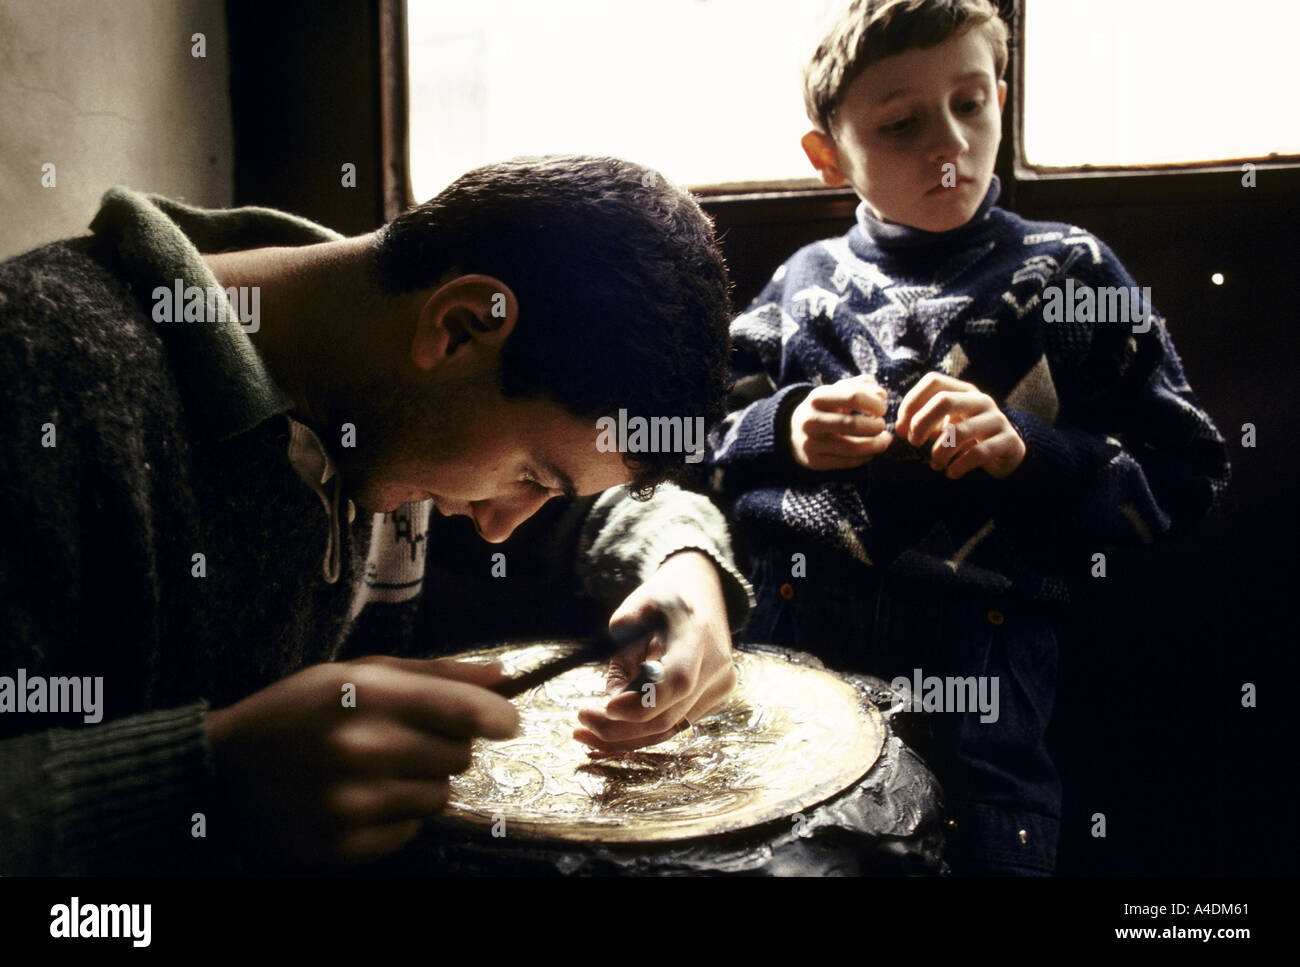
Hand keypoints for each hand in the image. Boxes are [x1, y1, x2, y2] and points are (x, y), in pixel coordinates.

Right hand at [205, 656, 517, 867]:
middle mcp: (363, 749)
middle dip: (446, 745)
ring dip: (423, 782)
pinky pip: (410, 830)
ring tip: (381, 768)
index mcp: (367, 695)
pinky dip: (397, 815)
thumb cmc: (295, 712)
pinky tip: (361, 797)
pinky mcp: (344, 844)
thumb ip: (434, 673)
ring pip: (441, 795)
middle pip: (459, 755)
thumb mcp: (356, 673)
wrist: (219, 774)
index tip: (506, 721)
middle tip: (408, 738)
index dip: (499, 717)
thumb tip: (501, 675)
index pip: (465, 711)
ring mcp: (352, 802)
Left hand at [575, 550, 736, 751]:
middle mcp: (716, 666)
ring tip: (585, 733)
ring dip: (627, 738)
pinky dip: (642, 731)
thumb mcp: (633, 614)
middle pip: (669, 715)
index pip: (676, 681)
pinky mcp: (713, 700)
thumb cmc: (662, 598)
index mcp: (698, 635)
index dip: (641, 703)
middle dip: (621, 727)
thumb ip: (622, 659)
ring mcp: (719, 687)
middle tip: (581, 723)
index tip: (604, 706)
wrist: (702, 590)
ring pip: (670, 729)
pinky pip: (675, 724)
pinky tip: (610, 730)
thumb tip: (610, 706)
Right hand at [788, 374, 892, 469]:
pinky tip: (871, 451)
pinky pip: (848, 462)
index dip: (874, 404)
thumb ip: (861, 386)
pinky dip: (866, 457)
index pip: (853, 397)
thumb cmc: (825, 408)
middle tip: (882, 425)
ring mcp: (811, 443)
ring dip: (877, 445)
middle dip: (876, 426)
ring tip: (885, 440)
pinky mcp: (814, 461)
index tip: (882, 408)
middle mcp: (811, 420)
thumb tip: (881, 395)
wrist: (794, 431)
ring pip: (853, 448)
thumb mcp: (837, 391)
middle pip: (852, 424)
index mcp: (817, 398)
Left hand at [895, 373, 1025, 478]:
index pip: (933, 381)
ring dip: (939, 451)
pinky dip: (958, 466)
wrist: (1007, 454)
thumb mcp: (946, 425)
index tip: (901, 426)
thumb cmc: (968, 438)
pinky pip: (978, 453)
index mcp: (964, 391)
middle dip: (921, 423)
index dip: (911, 402)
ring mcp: (997, 420)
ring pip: (959, 431)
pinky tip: (951, 473)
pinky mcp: (1008, 441)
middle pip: (944, 400)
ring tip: (935, 463)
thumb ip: (924, 422)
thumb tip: (899, 428)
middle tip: (914, 442)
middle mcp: (981, 400)